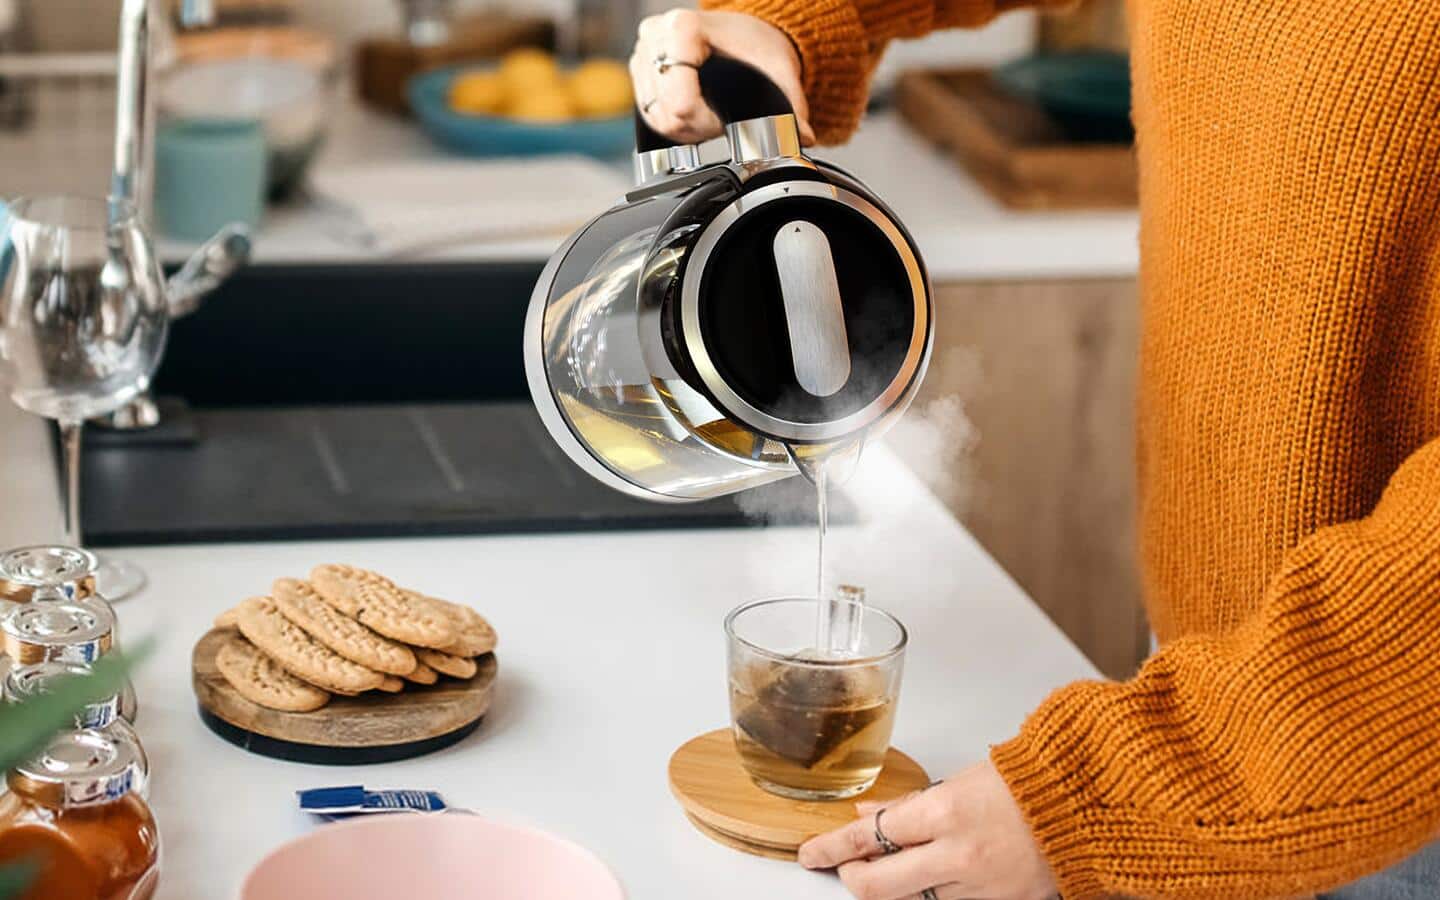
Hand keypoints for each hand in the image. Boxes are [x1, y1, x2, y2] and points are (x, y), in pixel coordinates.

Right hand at [629, 9, 814, 145]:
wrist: (742, 31)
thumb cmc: (755, 43)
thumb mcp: (779, 71)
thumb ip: (791, 105)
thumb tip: (801, 136)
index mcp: (683, 28)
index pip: (680, 102)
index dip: (707, 124)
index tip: (728, 122)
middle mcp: (656, 36)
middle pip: (667, 113)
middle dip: (697, 129)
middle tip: (723, 122)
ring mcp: (643, 52)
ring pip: (655, 117)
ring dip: (684, 128)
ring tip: (711, 116)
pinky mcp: (639, 68)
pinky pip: (649, 113)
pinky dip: (672, 123)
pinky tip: (695, 115)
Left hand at [797, 763, 1057, 899]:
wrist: (1087, 805)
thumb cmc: (1030, 781)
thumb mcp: (960, 780)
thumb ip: (910, 803)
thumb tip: (869, 813)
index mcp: (946, 812)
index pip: (871, 837)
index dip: (833, 848)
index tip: (812, 853)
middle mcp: (958, 855)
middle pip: (878, 887)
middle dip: (851, 879)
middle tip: (845, 869)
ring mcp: (979, 887)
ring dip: (890, 889)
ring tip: (886, 871)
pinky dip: (930, 895)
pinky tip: (928, 880)